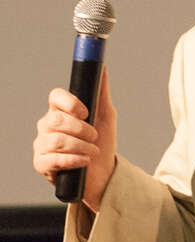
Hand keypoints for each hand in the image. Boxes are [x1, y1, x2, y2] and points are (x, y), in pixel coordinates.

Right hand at [33, 67, 116, 210]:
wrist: (103, 173)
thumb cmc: (102, 143)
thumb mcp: (105, 116)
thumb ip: (101, 92)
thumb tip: (102, 68)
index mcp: (60, 111)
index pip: (55, 96)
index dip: (70, 102)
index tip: (86, 112)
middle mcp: (47, 126)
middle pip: (56, 119)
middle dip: (82, 129)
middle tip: (94, 137)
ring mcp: (42, 145)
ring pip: (58, 140)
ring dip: (82, 146)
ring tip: (93, 151)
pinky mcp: (41, 164)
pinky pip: (54, 159)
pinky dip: (76, 160)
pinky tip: (85, 161)